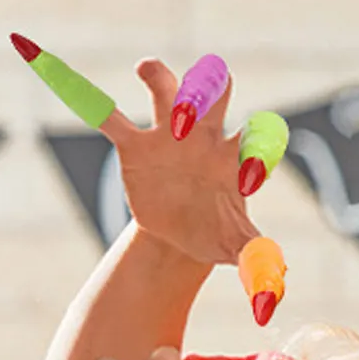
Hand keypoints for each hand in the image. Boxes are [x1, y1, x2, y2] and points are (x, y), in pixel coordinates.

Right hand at [98, 60, 259, 266]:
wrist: (179, 232)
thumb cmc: (215, 232)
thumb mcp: (235, 247)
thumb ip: (255, 260)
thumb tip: (275, 291)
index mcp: (235, 158)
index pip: (254, 137)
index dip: (258, 140)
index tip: (256, 158)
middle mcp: (204, 137)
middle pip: (212, 95)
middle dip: (210, 85)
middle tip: (207, 83)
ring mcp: (169, 137)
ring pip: (167, 92)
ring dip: (158, 76)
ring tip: (146, 68)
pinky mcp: (135, 147)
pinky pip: (114, 122)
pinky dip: (97, 109)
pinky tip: (83, 97)